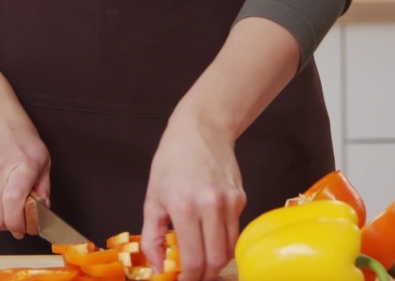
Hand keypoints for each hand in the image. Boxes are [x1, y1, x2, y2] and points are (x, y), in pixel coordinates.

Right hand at [0, 26, 52, 239]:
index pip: (14, 202)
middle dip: (6, 226)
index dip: (18, 223)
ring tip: (5, 202)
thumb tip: (43, 211)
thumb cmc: (18, 133)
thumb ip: (43, 186)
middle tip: (15, 222)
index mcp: (22, 164)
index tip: (23, 230)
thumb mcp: (41, 155)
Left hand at [140, 112, 244, 280]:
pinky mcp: (242, 199)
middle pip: (216, 260)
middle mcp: (212, 206)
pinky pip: (234, 231)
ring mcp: (230, 203)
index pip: (194, 259)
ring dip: (216, 262)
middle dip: (204, 275)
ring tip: (200, 261)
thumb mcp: (153, 197)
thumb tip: (160, 267)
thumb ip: (153, 236)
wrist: (201, 128)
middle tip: (192, 276)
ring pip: (229, 249)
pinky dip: (222, 241)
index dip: (189, 278)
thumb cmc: (172, 160)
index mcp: (185, 207)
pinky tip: (209, 236)